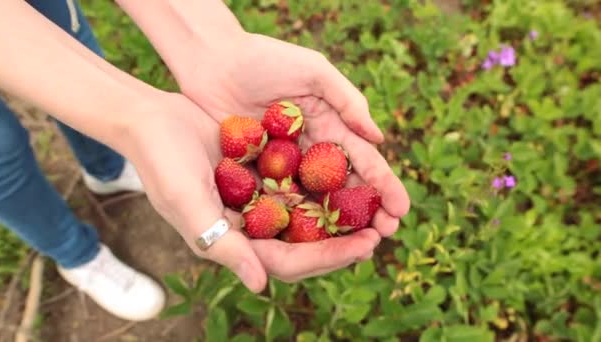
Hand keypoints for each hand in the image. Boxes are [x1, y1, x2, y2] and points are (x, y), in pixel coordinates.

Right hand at [126, 94, 380, 291]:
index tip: (365, 246)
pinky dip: (327, 182)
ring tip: (379, 206)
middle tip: (384, 230)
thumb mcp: (189, 203)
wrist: (151, 119)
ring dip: (343, 212)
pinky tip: (353, 173)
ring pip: (310, 214)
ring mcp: (259, 199)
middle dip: (345, 240)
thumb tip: (261, 287)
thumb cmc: (161, 163)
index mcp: (235, 242)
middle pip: (307, 243)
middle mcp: (251, 226)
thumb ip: (223, 245)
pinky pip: (302, 182)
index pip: (289, 261)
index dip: (328, 258)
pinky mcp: (264, 173)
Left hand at [178, 33, 410, 236]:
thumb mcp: (313, 70)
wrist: (211, 59)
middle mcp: (310, 151)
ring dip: (335, 225)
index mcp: (329, 126)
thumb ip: (346, 100)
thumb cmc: (264, 58)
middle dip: (367, 212)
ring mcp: (283, 166)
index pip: (362, 160)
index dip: (383, 185)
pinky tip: (308, 242)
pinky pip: (277, 200)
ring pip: (314, 200)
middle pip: (343, 187)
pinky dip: (294, 221)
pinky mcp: (254, 175)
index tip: (401, 209)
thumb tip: (379, 138)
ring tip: (356, 247)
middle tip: (386, 235)